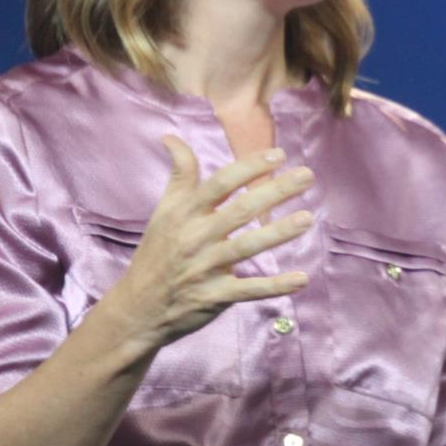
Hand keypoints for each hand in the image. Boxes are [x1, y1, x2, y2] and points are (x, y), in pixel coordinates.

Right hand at [102, 137, 315, 352]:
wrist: (138, 308)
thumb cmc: (156, 254)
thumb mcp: (163, 212)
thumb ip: (178, 175)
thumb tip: (171, 137)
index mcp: (185, 213)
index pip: (220, 183)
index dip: (249, 167)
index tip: (278, 155)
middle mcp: (195, 237)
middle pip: (240, 210)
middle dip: (275, 191)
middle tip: (307, 176)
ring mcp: (205, 268)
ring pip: (246, 247)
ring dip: (278, 233)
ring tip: (307, 219)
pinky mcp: (213, 297)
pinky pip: (248, 290)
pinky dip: (275, 286)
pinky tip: (301, 279)